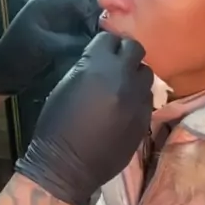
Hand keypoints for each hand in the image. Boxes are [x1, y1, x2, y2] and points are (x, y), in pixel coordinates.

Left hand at [0, 0, 98, 95]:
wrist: (4, 73)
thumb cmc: (19, 56)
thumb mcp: (46, 48)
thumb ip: (72, 42)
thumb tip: (98, 40)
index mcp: (46, 3)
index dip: (92, 11)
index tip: (101, 29)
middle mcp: (54, 8)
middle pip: (83, 4)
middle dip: (96, 17)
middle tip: (106, 34)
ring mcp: (57, 21)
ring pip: (83, 17)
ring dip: (93, 27)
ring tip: (102, 42)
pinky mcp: (60, 33)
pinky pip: (79, 29)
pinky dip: (87, 36)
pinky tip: (95, 46)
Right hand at [16, 32, 152, 204]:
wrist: (68, 165)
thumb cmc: (56, 126)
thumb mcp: (66, 86)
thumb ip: (87, 67)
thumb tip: (101, 60)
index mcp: (97, 65)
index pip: (110, 39)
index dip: (105, 45)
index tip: (101, 53)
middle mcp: (122, 77)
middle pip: (136, 49)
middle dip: (125, 55)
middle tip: (116, 66)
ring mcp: (137, 98)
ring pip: (146, 74)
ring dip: (135, 76)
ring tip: (123, 87)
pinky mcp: (145, 118)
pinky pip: (147, 98)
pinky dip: (139, 97)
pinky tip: (126, 106)